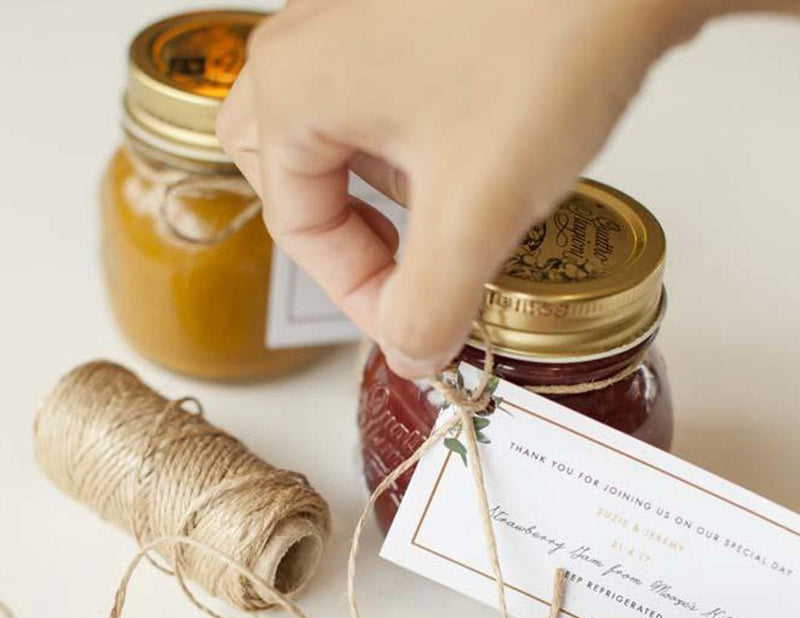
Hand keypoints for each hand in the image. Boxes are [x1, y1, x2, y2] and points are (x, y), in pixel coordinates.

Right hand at [217, 1, 796, 377]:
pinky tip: (463, 164)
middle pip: (286, 173)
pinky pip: (379, 103)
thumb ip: (428, 307)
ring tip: (438, 219)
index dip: (356, 295)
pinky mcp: (411, 19)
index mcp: (293, 85)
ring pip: (332, 137)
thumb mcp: (476, 209)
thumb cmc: (549, 40)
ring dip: (373, 197)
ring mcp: (360, 20)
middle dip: (338, 236)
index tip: (416, 330)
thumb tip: (409, 358)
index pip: (297, 227)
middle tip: (390, 273)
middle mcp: (310, 42)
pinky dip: (407, 154)